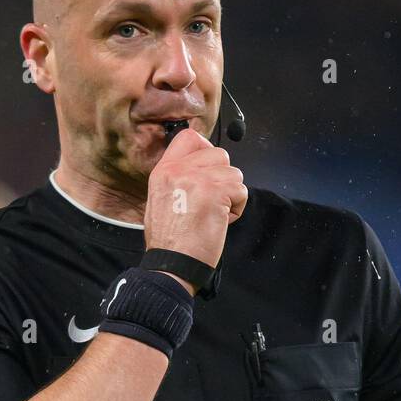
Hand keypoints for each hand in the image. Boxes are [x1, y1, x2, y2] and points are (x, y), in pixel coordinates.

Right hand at [144, 125, 247, 276]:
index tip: (210, 168)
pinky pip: (241, 191)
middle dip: (223, 177)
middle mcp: (179, 170)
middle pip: (219, 154)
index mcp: (163, 171)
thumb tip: (200, 169)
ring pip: (234, 173)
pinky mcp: (216, 193)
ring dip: (231, 195)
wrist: (172, 263)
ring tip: (214, 214)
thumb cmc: (169, 241)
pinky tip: (221, 221)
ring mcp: (198, 179)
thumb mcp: (160, 200)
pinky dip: (237, 209)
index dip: (206, 149)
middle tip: (212, 200)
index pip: (189, 137)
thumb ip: (178, 179)